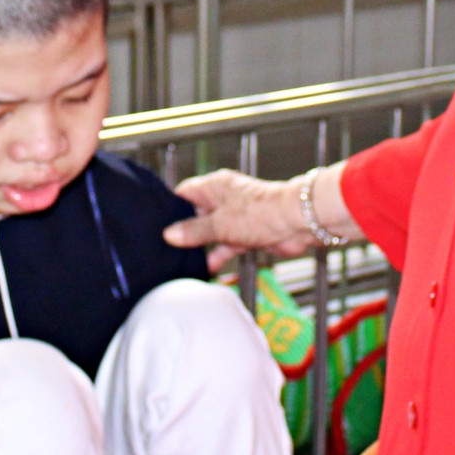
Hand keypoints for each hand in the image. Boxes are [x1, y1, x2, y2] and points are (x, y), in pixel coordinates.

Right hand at [164, 170, 317, 271]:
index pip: (185, 193)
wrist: (297, 223)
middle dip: (184, 230)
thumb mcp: (220, 224)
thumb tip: (170, 234)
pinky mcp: (247, 233)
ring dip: (201, 246)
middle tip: (164, 246)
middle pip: (196, 214)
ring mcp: (235, 217)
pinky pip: (226, 245)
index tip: (157, 223)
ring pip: (211, 232)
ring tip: (180, 261)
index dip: (171, 208)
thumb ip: (194, 231)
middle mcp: (224, 200)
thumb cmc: (261, 213)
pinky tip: (206, 268)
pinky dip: (218, 255)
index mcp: (214, 186)